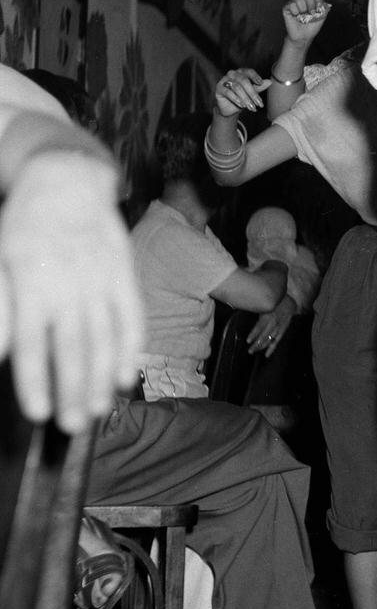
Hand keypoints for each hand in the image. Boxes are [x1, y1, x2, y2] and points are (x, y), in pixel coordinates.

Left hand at [0, 153, 141, 430]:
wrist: (66, 182)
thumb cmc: (21, 226)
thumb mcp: (1, 261)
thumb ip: (2, 308)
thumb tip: (0, 351)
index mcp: (32, 285)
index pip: (32, 344)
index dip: (35, 381)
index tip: (39, 413)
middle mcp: (70, 286)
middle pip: (74, 348)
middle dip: (75, 390)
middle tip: (76, 426)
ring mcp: (102, 280)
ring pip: (105, 337)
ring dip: (103, 377)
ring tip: (100, 408)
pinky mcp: (123, 274)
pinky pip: (132, 317)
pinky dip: (130, 347)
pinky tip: (126, 374)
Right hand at [214, 68, 270, 117]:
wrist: (230, 108)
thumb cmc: (243, 98)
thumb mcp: (252, 93)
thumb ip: (259, 87)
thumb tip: (269, 82)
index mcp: (242, 72)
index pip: (249, 72)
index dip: (255, 76)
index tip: (260, 83)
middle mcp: (233, 74)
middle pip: (244, 81)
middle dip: (252, 93)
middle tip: (259, 104)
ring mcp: (225, 80)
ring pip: (237, 87)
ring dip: (246, 98)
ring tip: (251, 107)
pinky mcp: (219, 88)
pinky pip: (228, 92)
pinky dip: (236, 99)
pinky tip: (242, 105)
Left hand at [246, 296, 297, 355]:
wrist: (290, 302)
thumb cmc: (274, 302)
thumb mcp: (264, 304)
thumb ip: (256, 310)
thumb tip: (241, 311)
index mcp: (268, 315)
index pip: (260, 327)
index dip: (254, 334)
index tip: (248, 341)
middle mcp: (274, 322)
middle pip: (264, 335)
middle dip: (256, 344)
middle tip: (250, 350)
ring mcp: (279, 327)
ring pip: (270, 339)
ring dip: (261, 346)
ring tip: (253, 351)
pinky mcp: (283, 330)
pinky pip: (277, 341)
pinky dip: (272, 348)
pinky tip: (267, 354)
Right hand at [281, 0, 330, 44]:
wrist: (304, 36)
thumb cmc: (313, 26)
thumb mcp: (323, 15)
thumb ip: (324, 6)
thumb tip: (323, 0)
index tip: (319, 6)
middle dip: (311, 3)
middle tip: (311, 12)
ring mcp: (294, 2)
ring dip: (303, 9)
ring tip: (303, 15)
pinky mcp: (286, 8)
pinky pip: (291, 4)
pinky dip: (296, 12)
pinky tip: (296, 16)